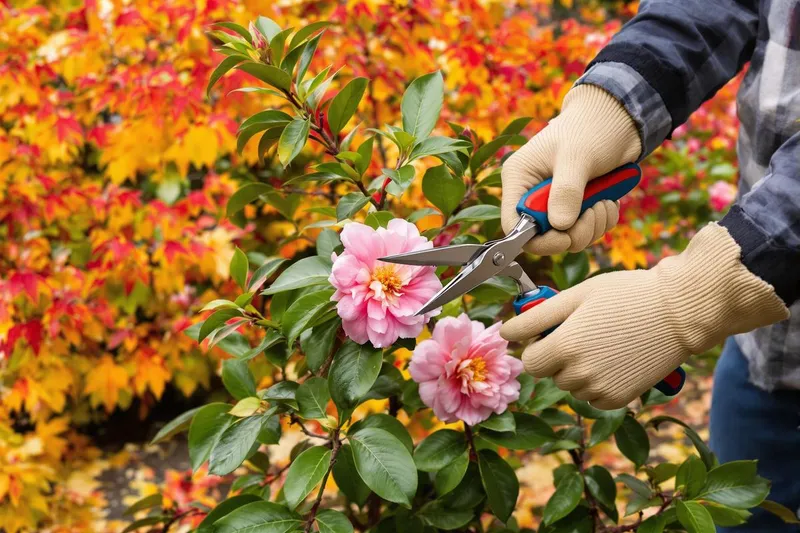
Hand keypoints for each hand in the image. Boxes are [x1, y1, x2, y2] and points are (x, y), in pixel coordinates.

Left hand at [500, 225, 787, 408]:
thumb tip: (505, 332)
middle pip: (550, 374)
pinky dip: (598, 383)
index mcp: (564, 347)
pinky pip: (594, 398)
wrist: (680, 312)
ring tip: (604, 342)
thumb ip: (536, 317)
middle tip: (584, 331)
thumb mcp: (576, 295)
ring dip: (578, 370)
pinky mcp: (621, 399)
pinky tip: (616, 359)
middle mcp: (580, 375)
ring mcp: (601, 390)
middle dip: (558, 355)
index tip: (551, 332)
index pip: (530, 361)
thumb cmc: (626, 295)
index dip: (537, 345)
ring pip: (572, 386)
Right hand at [501, 84, 640, 254]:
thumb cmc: (591, 128)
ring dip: (592, 227)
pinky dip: (602, 222)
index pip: (514, 226)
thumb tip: (560, 227)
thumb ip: (566, 192)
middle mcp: (532, 195)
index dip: (538, 240)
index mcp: (520, 180)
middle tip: (594, 213)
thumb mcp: (577, 158)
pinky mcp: (576, 206)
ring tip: (605, 203)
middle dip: (574, 232)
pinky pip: (586, 230)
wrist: (618, 118)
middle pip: (544, 236)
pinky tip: (609, 203)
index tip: (565, 238)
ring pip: (568, 236)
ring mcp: (555, 202)